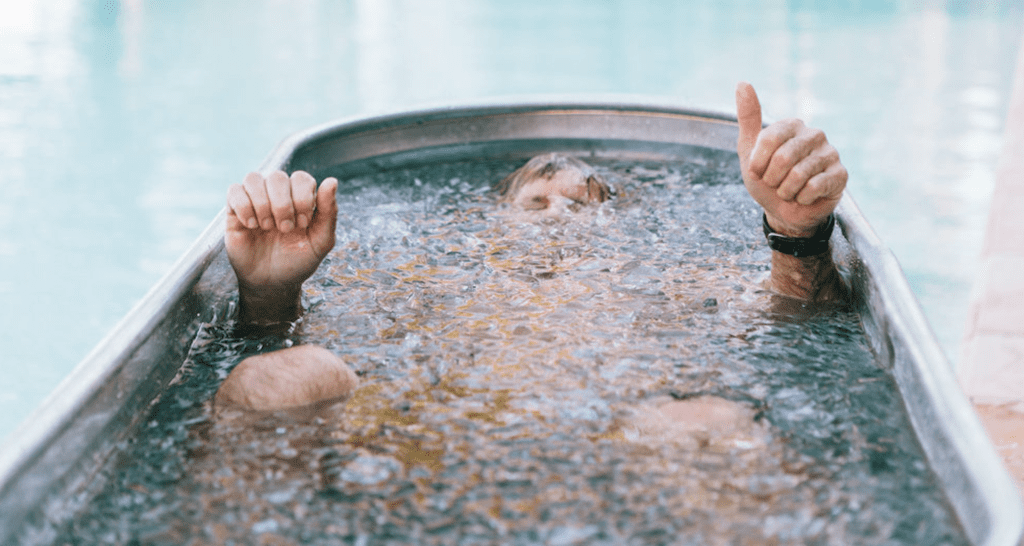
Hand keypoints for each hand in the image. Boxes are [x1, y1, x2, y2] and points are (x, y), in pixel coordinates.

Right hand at [225, 170, 337, 292]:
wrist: (272, 283)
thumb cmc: (298, 261)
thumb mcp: (320, 242)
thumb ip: (328, 212)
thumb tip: (332, 180)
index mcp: (300, 197)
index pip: (301, 178)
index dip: (302, 198)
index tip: (302, 224)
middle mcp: (278, 194)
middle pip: (277, 176)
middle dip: (283, 204)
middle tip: (285, 229)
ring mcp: (256, 200)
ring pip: (253, 178)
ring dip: (262, 204)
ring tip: (267, 227)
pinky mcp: (235, 210)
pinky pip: (234, 191)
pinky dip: (244, 207)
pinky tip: (251, 225)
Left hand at [735, 82, 846, 236]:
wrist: (783, 211)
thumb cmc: (765, 178)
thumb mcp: (748, 150)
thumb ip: (748, 117)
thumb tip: (742, 83)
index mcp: (792, 125)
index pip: (768, 139)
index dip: (757, 162)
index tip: (757, 171)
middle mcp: (815, 134)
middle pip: (783, 158)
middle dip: (772, 179)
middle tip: (775, 183)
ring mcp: (831, 153)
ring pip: (798, 175)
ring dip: (786, 191)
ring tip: (789, 190)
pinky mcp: (841, 174)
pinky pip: (814, 187)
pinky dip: (802, 198)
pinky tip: (805, 197)